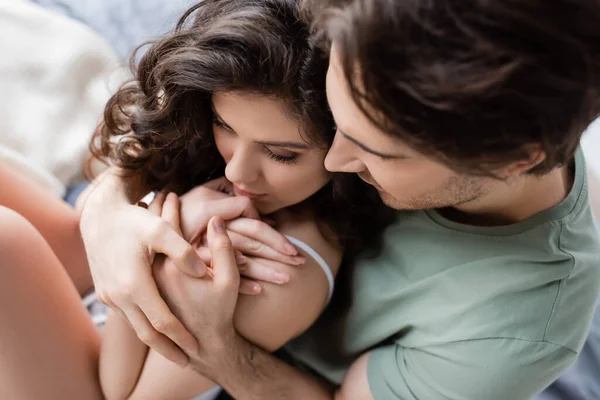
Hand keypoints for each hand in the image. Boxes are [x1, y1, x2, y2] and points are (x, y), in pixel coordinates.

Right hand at [79, 173, 203, 366]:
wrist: (98, 216)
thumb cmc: (133, 221)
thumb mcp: (161, 229)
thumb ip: (183, 251)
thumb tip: (201, 271)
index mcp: (133, 284)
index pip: (161, 322)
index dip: (180, 337)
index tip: (197, 349)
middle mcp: (118, 296)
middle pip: (146, 334)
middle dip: (168, 350)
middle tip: (188, 362)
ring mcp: (109, 296)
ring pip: (135, 326)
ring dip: (155, 340)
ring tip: (176, 349)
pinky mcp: (104, 293)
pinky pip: (127, 315)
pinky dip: (143, 325)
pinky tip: (156, 327)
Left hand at [153, 206, 240, 361]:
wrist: (203, 344)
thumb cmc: (219, 311)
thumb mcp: (229, 280)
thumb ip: (223, 249)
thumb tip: (216, 220)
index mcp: (172, 267)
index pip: (168, 226)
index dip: (171, 207)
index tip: (171, 192)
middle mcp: (153, 273)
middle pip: (149, 235)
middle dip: (154, 211)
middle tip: (160, 194)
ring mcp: (144, 284)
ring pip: (142, 248)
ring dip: (146, 229)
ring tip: (151, 210)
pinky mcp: (143, 293)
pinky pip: (141, 262)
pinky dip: (144, 249)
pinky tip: (151, 241)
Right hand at [179, 178, 305, 292]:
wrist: (144, 236)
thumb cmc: (179, 214)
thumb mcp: (197, 196)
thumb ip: (222, 190)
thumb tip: (248, 195)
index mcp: (210, 210)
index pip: (246, 214)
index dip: (265, 225)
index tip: (278, 234)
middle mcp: (208, 231)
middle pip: (250, 239)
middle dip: (278, 249)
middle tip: (300, 258)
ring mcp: (201, 254)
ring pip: (241, 261)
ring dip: (266, 270)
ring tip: (288, 277)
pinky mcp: (195, 272)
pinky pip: (222, 280)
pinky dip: (241, 284)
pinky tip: (259, 290)